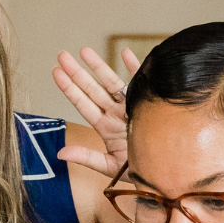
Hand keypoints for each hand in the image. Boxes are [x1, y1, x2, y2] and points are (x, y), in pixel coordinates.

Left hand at [51, 46, 140, 177]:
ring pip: (112, 82)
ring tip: (84, 51)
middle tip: (62, 55)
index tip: (56, 73)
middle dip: (77, 73)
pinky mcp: (150, 102)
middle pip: (93, 90)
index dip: (70, 89)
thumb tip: (60, 154)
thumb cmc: (140, 171)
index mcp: (105, 127)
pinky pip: (142, 81)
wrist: (167, 171)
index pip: (83, 105)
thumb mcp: (110, 167)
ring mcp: (132, 106)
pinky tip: (125, 53)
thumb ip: (87, 158)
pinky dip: (135, 67)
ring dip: (99, 66)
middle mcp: (116, 114)